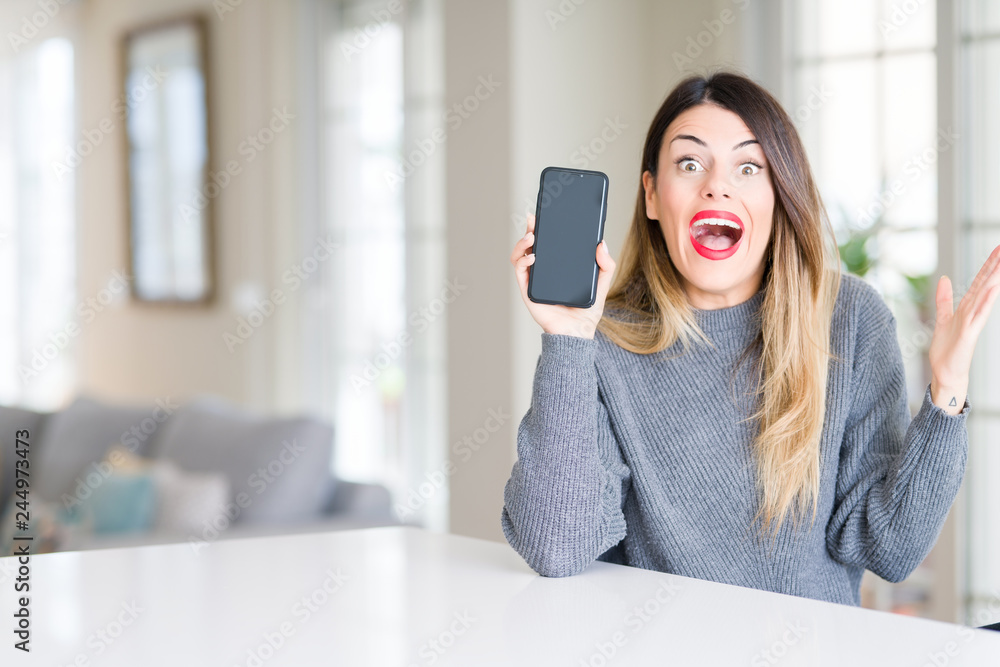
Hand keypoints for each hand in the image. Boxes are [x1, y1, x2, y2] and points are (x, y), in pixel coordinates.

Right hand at [510, 213, 615, 338]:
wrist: (576, 335)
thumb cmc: (586, 313)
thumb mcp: (601, 285)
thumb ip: (606, 265)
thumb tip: (602, 244)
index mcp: (558, 267)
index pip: (549, 242)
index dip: (545, 227)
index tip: (547, 213)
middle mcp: (544, 271)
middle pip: (532, 244)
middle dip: (531, 228)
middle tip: (535, 218)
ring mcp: (534, 280)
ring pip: (521, 255)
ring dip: (522, 243)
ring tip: (532, 236)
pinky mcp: (528, 291)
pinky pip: (520, 272)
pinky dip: (523, 261)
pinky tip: (533, 256)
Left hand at [928, 244, 999, 414]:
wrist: (945, 372)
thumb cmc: (946, 349)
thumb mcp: (942, 318)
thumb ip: (944, 299)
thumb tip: (944, 278)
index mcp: (965, 307)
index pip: (978, 282)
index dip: (986, 265)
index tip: (997, 249)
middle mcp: (971, 311)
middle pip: (984, 284)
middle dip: (993, 266)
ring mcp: (972, 321)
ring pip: (984, 296)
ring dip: (993, 279)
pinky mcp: (970, 333)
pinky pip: (979, 314)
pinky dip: (985, 301)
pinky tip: (993, 289)